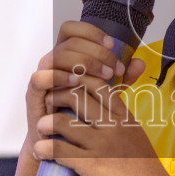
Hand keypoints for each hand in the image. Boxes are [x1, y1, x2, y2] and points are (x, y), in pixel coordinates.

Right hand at [24, 20, 130, 153]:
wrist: (62, 145)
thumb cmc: (82, 116)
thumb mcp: (106, 92)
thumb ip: (121, 77)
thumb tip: (140, 62)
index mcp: (66, 57)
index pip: (72, 30)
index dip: (91, 32)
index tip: (112, 45)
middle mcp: (52, 63)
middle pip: (69, 42)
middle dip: (96, 52)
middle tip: (115, 69)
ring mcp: (41, 78)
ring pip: (56, 56)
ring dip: (83, 63)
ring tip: (104, 76)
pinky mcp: (34, 96)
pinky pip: (40, 78)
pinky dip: (58, 76)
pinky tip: (76, 82)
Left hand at [27, 23, 174, 175]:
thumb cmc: (145, 173)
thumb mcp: (136, 139)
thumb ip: (121, 124)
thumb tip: (107, 114)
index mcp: (124, 117)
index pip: (98, 84)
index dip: (76, 79)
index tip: (64, 85)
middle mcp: (114, 126)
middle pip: (76, 95)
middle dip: (55, 96)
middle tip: (47, 104)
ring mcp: (103, 145)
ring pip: (63, 121)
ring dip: (45, 123)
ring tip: (40, 129)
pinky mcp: (94, 166)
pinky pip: (60, 150)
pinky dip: (44, 148)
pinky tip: (40, 151)